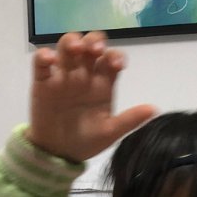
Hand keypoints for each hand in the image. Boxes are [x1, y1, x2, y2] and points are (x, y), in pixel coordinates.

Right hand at [27, 31, 155, 162]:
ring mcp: (63, 76)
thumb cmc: (86, 142)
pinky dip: (44, 56)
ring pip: (67, 46)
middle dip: (94, 41)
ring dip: (71, 41)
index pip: (111, 60)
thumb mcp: (110, 133)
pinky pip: (41, 62)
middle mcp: (84, 75)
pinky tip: (50, 60)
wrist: (60, 154)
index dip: (115, 56)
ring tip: (75, 49)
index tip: (117, 65)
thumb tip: (154, 109)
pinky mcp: (43, 82)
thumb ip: (130, 120)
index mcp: (102, 83)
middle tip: (96, 50)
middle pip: (90, 45)